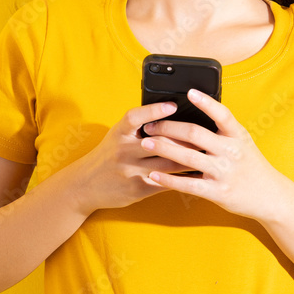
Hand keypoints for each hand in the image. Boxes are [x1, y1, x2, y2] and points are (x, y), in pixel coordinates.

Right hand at [67, 101, 196, 215]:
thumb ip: (138, 126)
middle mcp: (123, 151)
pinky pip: (165, 182)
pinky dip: (183, 177)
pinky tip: (197, 173)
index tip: (172, 105)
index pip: (135, 118)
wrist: (84, 185)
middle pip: (159, 142)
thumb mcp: (117, 136)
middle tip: (206, 133)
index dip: (153, 110)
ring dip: (189, 158)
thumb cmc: (108, 154)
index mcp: (118, 133)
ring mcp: (130, 172)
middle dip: (184, 138)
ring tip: (208, 152)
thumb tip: (170, 111)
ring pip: (167, 163)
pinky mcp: (138, 189)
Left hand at [139, 88, 289, 220]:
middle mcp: (231, 151)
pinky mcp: (217, 192)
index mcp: (238, 136)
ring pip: (187, 157)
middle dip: (169, 128)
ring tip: (146, 144)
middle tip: (150, 125)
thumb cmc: (251, 165)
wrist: (269, 196)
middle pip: (195, 134)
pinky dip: (168, 179)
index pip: (222, 114)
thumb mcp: (243, 142)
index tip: (189, 92)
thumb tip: (197, 113)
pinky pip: (188, 184)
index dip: (206, 103)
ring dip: (164, 149)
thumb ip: (224, 130)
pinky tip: (153, 175)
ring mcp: (224, 172)